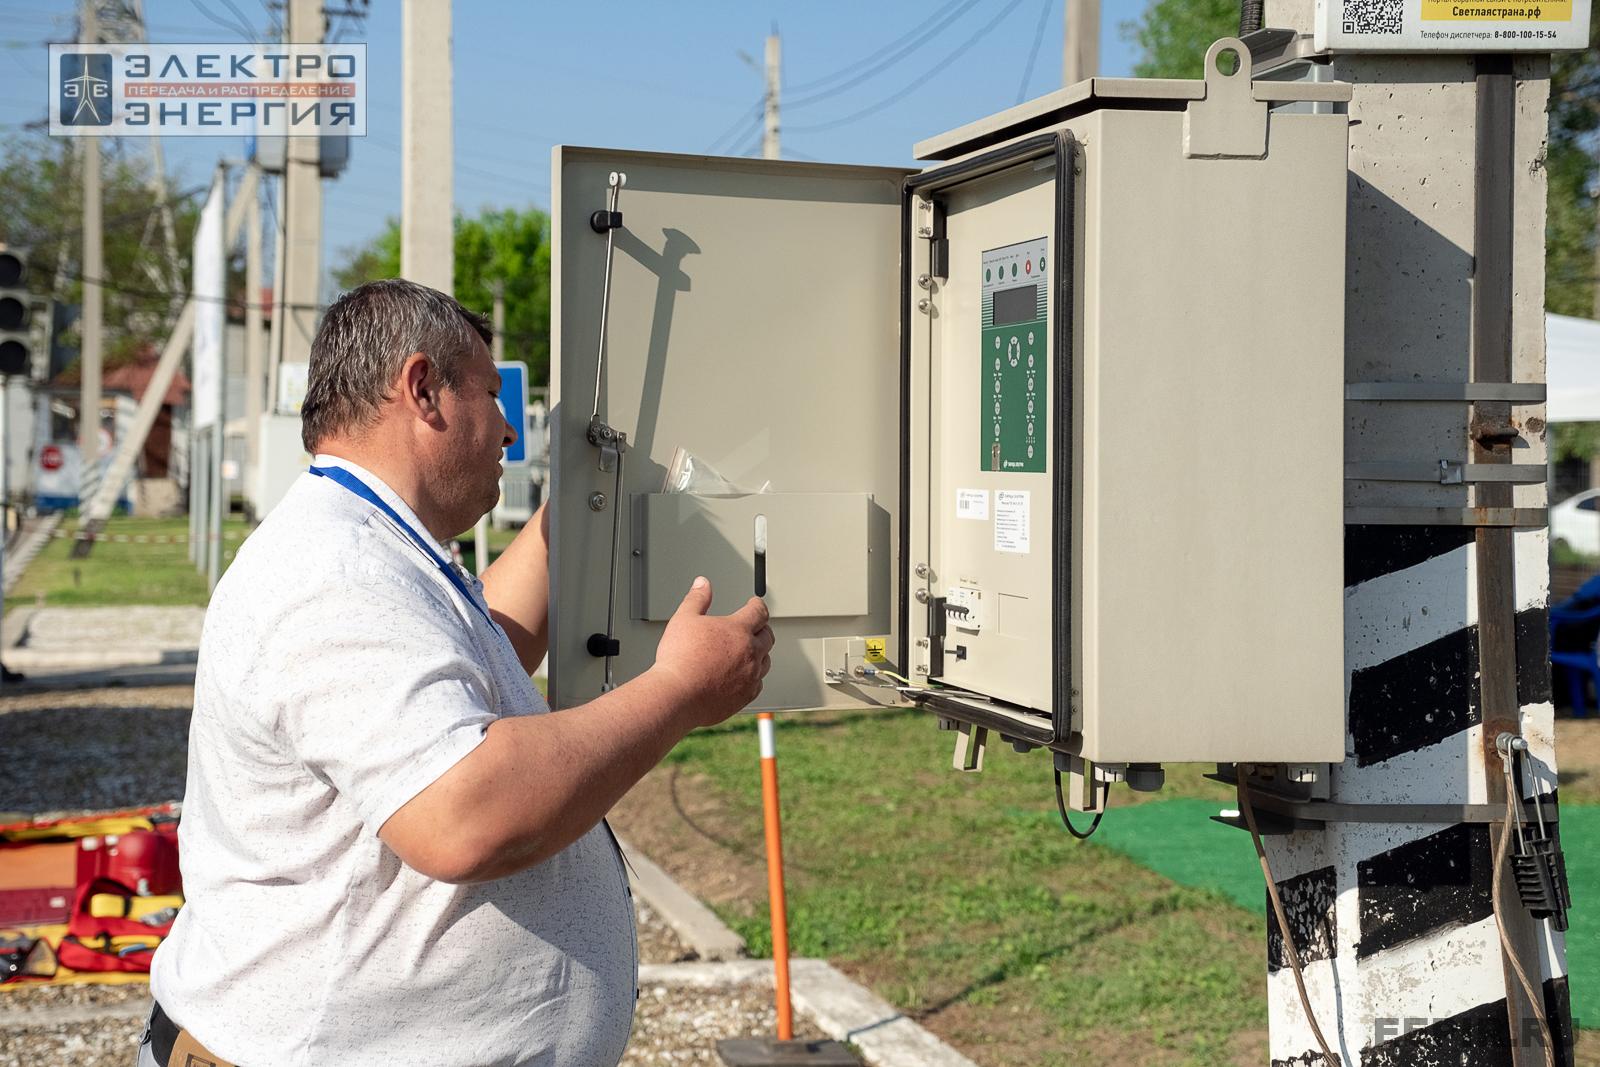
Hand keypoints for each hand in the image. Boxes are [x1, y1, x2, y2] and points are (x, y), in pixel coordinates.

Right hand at [650, 577, 773, 727]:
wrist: (677, 695)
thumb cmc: (679, 659)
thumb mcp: (684, 619)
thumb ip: (697, 599)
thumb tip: (702, 584)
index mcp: (738, 630)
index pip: (759, 611)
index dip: (758, 605)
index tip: (756, 603)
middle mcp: (750, 652)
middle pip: (768, 636)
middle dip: (763, 628)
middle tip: (757, 626)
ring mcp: (750, 676)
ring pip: (766, 661)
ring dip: (761, 653)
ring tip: (752, 651)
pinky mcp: (745, 696)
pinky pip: (758, 684)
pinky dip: (754, 678)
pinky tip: (745, 677)